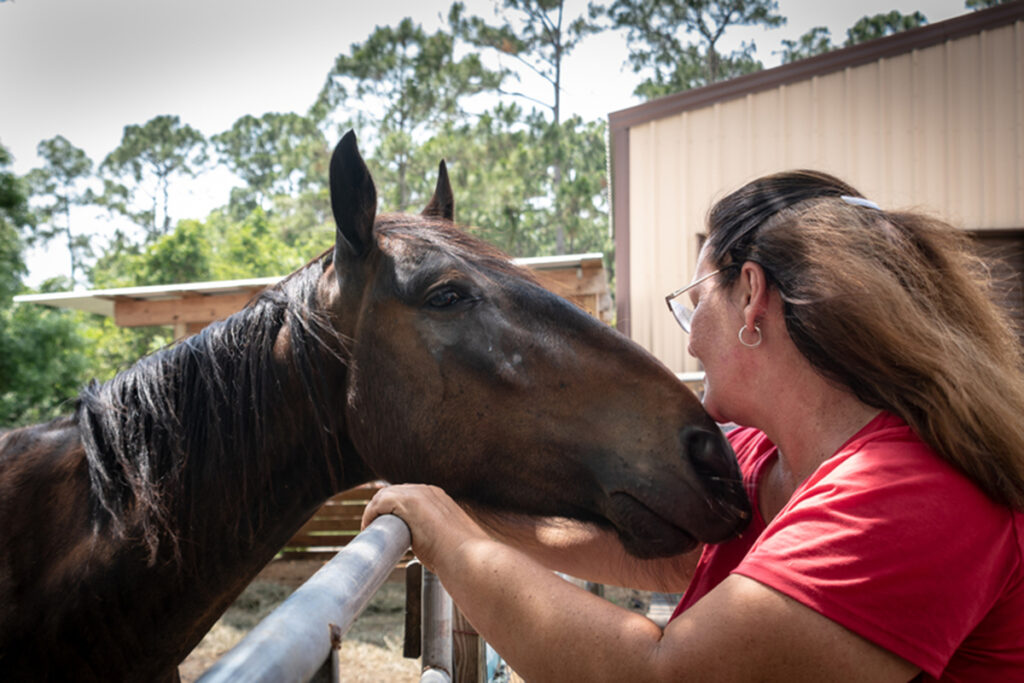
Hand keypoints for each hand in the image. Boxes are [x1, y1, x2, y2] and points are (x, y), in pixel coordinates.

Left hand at [362, 484, 489, 571]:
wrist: (467, 556)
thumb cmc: (461, 555)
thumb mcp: (450, 539)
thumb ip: (440, 537)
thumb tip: (438, 551)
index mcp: (439, 497)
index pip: (408, 495)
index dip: (393, 508)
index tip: (387, 525)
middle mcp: (428, 491)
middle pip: (394, 492)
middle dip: (381, 508)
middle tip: (374, 527)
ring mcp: (419, 494)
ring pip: (385, 495)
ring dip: (374, 511)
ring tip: (369, 529)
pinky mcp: (408, 502)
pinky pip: (380, 502)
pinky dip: (370, 514)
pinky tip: (368, 527)